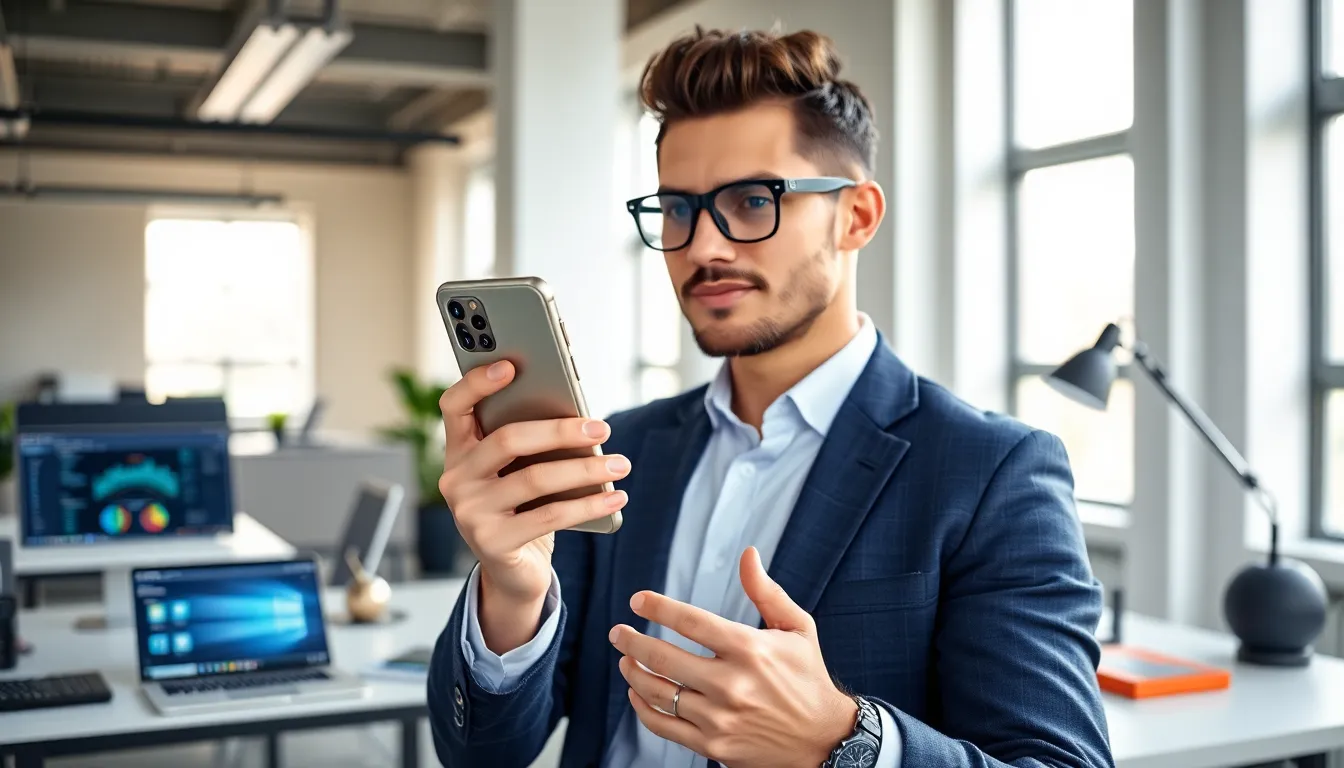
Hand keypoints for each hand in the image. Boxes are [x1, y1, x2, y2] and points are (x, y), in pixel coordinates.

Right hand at [438, 360, 631, 651]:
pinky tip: (616, 496)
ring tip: (620, 463)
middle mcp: (455, 479)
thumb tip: (579, 416)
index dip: (477, 382)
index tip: (512, 365)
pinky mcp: (490, 543)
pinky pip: (549, 516)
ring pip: (535, 478)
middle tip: (602, 428)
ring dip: (586, 470)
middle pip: (506, 439)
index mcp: (458, 450)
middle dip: (560, 429)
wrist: (514, 571)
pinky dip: (589, 504)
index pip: (455, 406)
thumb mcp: (521, 471)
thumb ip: (532, 443)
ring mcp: (469, 512)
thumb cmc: (523, 507)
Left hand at [610, 547, 856, 767]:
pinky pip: (664, 726)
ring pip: (658, 692)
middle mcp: (731, 684)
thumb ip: (766, 591)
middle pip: (663, 658)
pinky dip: (643, 708)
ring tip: (625, 660)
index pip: (691, 622)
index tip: (638, 601)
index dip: (658, 607)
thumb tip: (748, 554)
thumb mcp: (797, 628)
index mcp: (749, 649)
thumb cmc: (808, 677)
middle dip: (631, 641)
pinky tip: (638, 693)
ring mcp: (719, 718)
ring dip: (633, 673)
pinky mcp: (713, 745)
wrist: (823, 739)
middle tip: (618, 632)